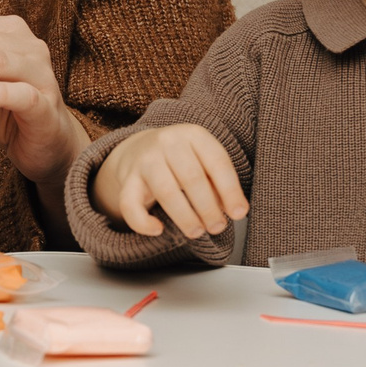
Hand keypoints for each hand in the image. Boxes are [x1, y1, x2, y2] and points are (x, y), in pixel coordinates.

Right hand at [90, 123, 246, 239]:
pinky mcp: (126, 178)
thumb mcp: (204, 161)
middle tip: (217, 227)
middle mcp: (167, 142)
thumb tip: (235, 210)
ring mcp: (145, 159)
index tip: (239, 213)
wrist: (138, 148)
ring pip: (166, 192)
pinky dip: (142, 222)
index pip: (217, 162)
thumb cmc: (183, 160)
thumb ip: (220, 182)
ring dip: (185, 217)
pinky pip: (130, 204)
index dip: (230, 191)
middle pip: (192, 178)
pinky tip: (158, 230)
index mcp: (193, 135)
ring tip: (197, 232)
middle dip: (208, 208)